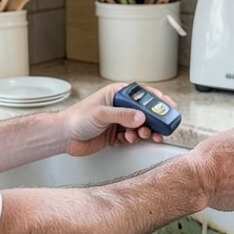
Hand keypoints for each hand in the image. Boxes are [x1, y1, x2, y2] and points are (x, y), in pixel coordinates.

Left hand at [60, 83, 176, 156]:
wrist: (64, 137)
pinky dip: (134, 139)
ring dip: (145, 132)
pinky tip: (129, 139)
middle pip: (145, 112)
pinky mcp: (117, 135)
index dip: (157, 100)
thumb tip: (141, 117)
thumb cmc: (76, 118)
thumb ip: (122, 115)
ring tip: (144, 135)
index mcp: (117, 94)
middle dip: (154, 120)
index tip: (169, 107)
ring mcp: (119, 122)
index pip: (143, 94)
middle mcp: (120, 107)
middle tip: (161, 127)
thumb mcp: (101, 114)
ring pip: (141, 126)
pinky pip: (133, 137)